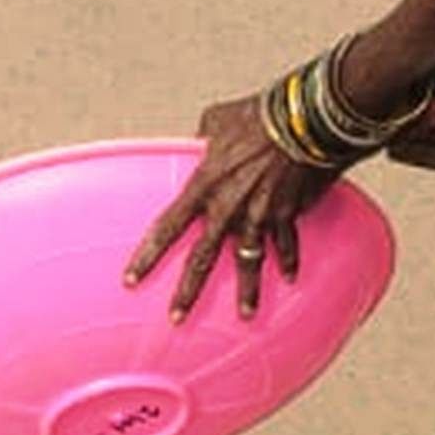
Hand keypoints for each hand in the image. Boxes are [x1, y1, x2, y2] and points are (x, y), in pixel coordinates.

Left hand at [125, 93, 337, 319]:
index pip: (166, 228)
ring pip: (249, 263)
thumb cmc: (255, 115)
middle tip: (176, 318)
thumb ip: (202, 138)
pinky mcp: (288, 215)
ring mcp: (259, 217)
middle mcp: (228, 209)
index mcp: (203, 186)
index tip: (131, 280)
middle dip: (187, 293)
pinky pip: (287, 244)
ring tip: (245, 314)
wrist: (303, 121)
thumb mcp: (216, 120)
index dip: (147, 256)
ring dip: (248, 293)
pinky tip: (289, 277)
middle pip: (202, 260)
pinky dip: (289, 260)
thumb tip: (200, 143)